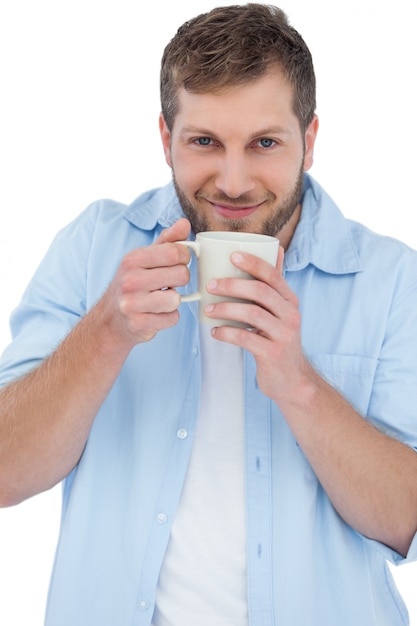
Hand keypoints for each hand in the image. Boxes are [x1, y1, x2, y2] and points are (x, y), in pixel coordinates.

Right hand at [99, 218, 190, 346]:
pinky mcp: (139, 324)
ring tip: (160, 299)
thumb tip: (184, 223)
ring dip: (174, 300)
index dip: (184, 258)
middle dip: (180, 280)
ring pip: (177, 299)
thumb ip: (167, 241)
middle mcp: (130, 280)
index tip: (177, 263)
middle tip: (168, 283)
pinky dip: (168, 317)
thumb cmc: (132, 285)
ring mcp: (133, 304)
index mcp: (132, 260)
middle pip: (182, 275)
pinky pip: (172, 318)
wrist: (110, 320)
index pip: (175, 252)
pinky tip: (156, 313)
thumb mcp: (144, 259)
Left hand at [205, 246, 310, 402]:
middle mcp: (291, 315)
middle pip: (260, 291)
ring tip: (208, 309)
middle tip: (210, 285)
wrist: (293, 380)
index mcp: (290, 301)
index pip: (273, 275)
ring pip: (252, 314)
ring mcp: (283, 335)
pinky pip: (245, 338)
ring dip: (225, 308)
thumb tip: (276, 249)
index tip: (231, 255)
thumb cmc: (280, 341)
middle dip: (232, 285)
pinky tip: (215, 331)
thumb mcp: (282, 311)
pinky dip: (227, 332)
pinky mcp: (272, 353)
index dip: (253, 262)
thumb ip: (275, 285)